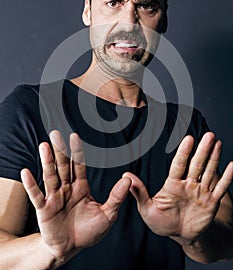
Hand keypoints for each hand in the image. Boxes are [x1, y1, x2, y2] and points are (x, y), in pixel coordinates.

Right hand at [21, 131, 130, 258]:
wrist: (72, 248)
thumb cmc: (89, 231)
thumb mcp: (107, 214)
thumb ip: (116, 197)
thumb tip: (128, 179)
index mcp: (81, 187)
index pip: (79, 165)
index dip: (77, 151)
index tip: (74, 136)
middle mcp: (66, 189)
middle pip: (63, 166)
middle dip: (60, 151)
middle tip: (56, 134)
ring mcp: (54, 198)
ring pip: (50, 176)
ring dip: (47, 161)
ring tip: (44, 146)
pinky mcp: (44, 210)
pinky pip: (36, 196)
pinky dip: (31, 185)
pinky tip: (26, 173)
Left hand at [124, 132, 232, 242]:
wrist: (180, 235)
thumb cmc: (161, 222)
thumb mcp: (147, 209)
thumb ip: (139, 192)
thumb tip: (126, 176)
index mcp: (173, 184)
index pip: (179, 165)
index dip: (184, 152)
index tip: (188, 139)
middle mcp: (188, 184)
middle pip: (197, 164)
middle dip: (203, 150)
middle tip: (209, 135)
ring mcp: (201, 192)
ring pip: (209, 172)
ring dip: (214, 158)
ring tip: (218, 143)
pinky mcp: (211, 202)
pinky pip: (220, 189)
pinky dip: (226, 178)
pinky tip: (232, 165)